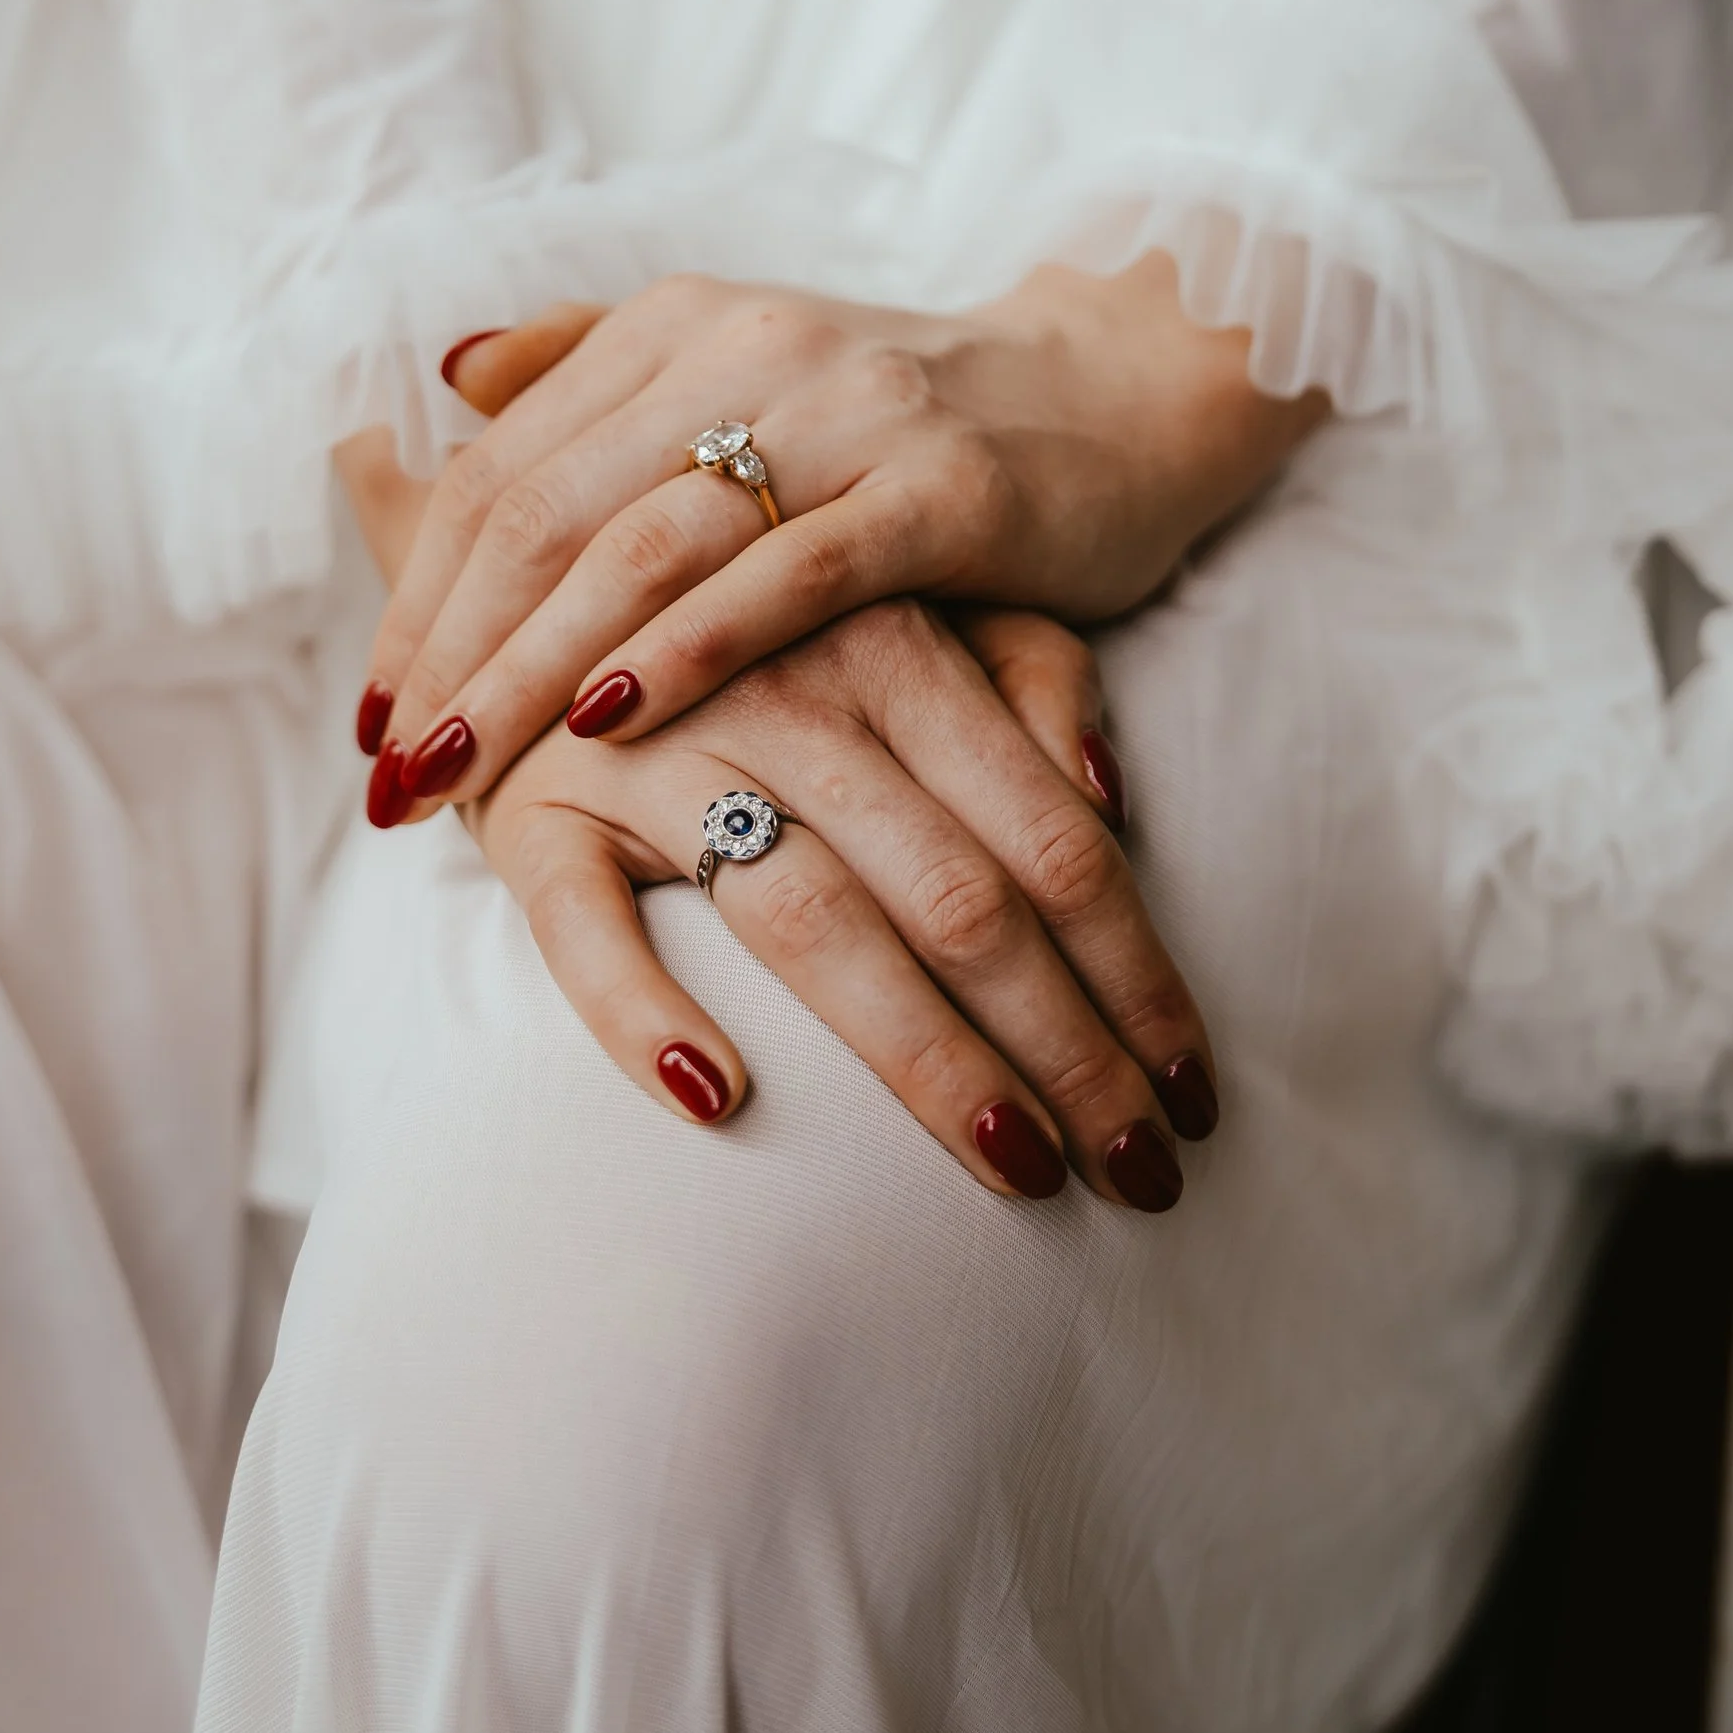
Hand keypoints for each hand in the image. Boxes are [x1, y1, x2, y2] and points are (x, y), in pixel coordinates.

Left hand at [355, 262, 1321, 813]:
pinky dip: (688, 647)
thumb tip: (450, 378)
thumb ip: (600, 369)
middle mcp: (744, 348)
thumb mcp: (748, 377)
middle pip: (546, 507)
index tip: (372, 724)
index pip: (501, 467)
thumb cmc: (916, 422)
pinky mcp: (941, 488)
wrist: (1129, 394)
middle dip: (451, 653)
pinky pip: (789, 573)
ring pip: (643, 544)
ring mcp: (846, 413)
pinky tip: (610, 719)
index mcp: (678, 326)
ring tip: (460, 774)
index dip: (418, 595)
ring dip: (532, 669)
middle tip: (391, 780)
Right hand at [455, 597, 1213, 1208]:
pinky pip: (584, 928)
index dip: (1137, 974)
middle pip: (960, 900)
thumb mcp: (916, 603)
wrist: (538, 558)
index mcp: (895, 644)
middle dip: (1068, 1050)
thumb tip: (1113, 801)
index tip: (1194, 1094)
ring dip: (927, 1062)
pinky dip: (643, 1011)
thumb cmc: (763, 617)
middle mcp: (786, 692)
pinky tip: (720, 1097)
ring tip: (1020, 1171)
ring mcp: (655, 755)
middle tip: (1141, 1173)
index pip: (1052, 839)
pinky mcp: (538, 816)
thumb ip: (1031, 676)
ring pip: (813, 924)